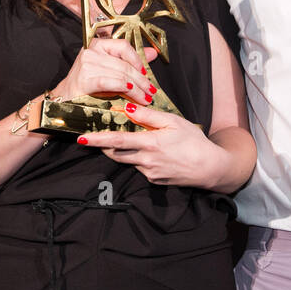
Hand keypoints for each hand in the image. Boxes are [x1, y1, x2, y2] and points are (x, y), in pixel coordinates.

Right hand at [53, 39, 157, 106]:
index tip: (146, 73)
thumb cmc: (88, 86)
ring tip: (144, 98)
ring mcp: (87, 65)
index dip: (138, 60)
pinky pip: (111, 82)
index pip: (123, 46)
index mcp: (97, 45)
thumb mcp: (110, 70)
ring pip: (121, 74)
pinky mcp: (85, 79)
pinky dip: (124, 88)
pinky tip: (132, 93)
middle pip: (124, 64)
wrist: (64, 100)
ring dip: (136, 89)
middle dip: (141, 80)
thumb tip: (152, 53)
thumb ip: (130, 61)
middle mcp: (91, 52)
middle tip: (150, 91)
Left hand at [76, 102, 230, 189]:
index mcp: (149, 144)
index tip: (80, 138)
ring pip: (127, 161)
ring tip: (126, 139)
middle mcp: (146, 161)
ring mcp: (149, 173)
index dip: (96, 140)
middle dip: (105, 145)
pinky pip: (139, 168)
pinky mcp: (154, 181)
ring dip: (122, 151)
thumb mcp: (173, 121)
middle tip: (97, 136)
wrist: (210, 168)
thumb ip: (147, 115)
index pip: (116, 141)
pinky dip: (137, 158)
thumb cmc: (193, 141)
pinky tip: (149, 152)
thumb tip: (125, 109)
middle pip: (116, 153)